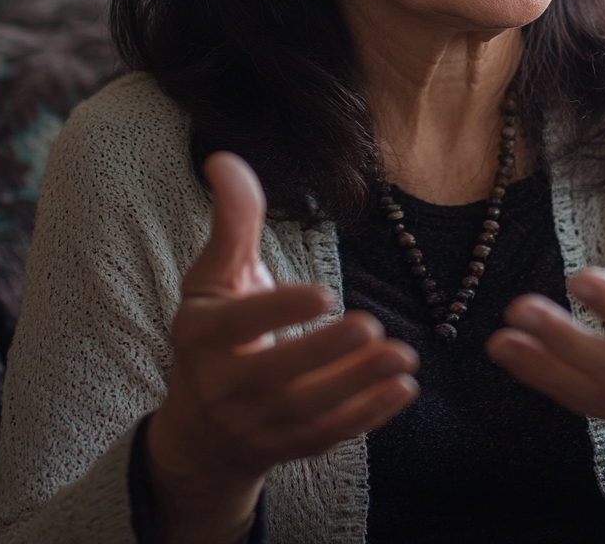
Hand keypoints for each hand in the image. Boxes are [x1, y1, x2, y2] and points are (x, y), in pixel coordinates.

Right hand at [146, 152, 418, 543]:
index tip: (325, 292)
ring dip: (359, 386)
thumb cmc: (214, 332)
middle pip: (277, 375)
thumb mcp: (215, 277)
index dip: (280, 310)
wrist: (200, 430)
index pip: (240, 324)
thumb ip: (232, 222)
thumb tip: (224, 157)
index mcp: (203, 336)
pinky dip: (367, 417)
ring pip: (309, 410)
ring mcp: (257, 423)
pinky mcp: (287, 447)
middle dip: (326, 353)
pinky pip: (327, 436)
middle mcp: (224, 385)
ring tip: (404, 358)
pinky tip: (404, 389)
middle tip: (372, 325)